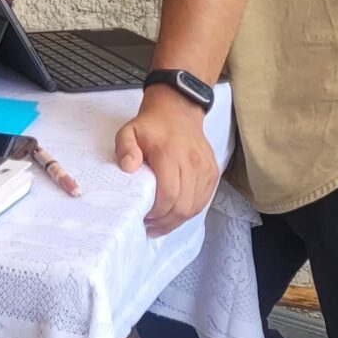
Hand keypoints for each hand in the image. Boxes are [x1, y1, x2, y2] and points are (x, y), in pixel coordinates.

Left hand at [115, 89, 218, 234]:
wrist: (178, 111)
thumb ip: (125, 148)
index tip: (144, 217)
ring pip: (195, 207)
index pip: (169, 194)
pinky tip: (175, 214)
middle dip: (166, 222)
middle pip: (184, 206)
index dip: (158, 212)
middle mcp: (192, 162)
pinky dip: (189, 211)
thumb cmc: (152, 126)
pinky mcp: (212, 172)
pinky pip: (203, 200)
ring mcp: (205, 168)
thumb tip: (128, 167)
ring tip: (160, 224)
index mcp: (170, 154)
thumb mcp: (128, 131)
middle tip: (150, 226)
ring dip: (177, 220)